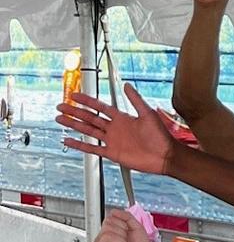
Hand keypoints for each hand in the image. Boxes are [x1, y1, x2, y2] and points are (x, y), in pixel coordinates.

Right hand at [57, 85, 175, 174]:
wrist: (165, 156)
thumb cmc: (160, 136)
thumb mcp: (147, 113)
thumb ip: (136, 100)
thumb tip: (127, 85)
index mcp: (122, 118)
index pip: (100, 107)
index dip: (87, 101)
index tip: (74, 95)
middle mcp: (115, 128)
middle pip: (90, 118)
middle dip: (75, 112)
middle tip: (61, 106)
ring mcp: (112, 140)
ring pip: (88, 131)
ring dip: (74, 125)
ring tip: (60, 119)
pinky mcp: (112, 153)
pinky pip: (92, 148)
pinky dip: (80, 144)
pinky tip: (68, 140)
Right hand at [95, 208, 157, 241]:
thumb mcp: (137, 227)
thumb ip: (126, 216)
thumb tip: (113, 211)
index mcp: (111, 231)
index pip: (108, 219)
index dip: (122, 225)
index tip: (128, 232)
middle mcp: (104, 239)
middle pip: (106, 227)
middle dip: (121, 234)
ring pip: (105, 236)